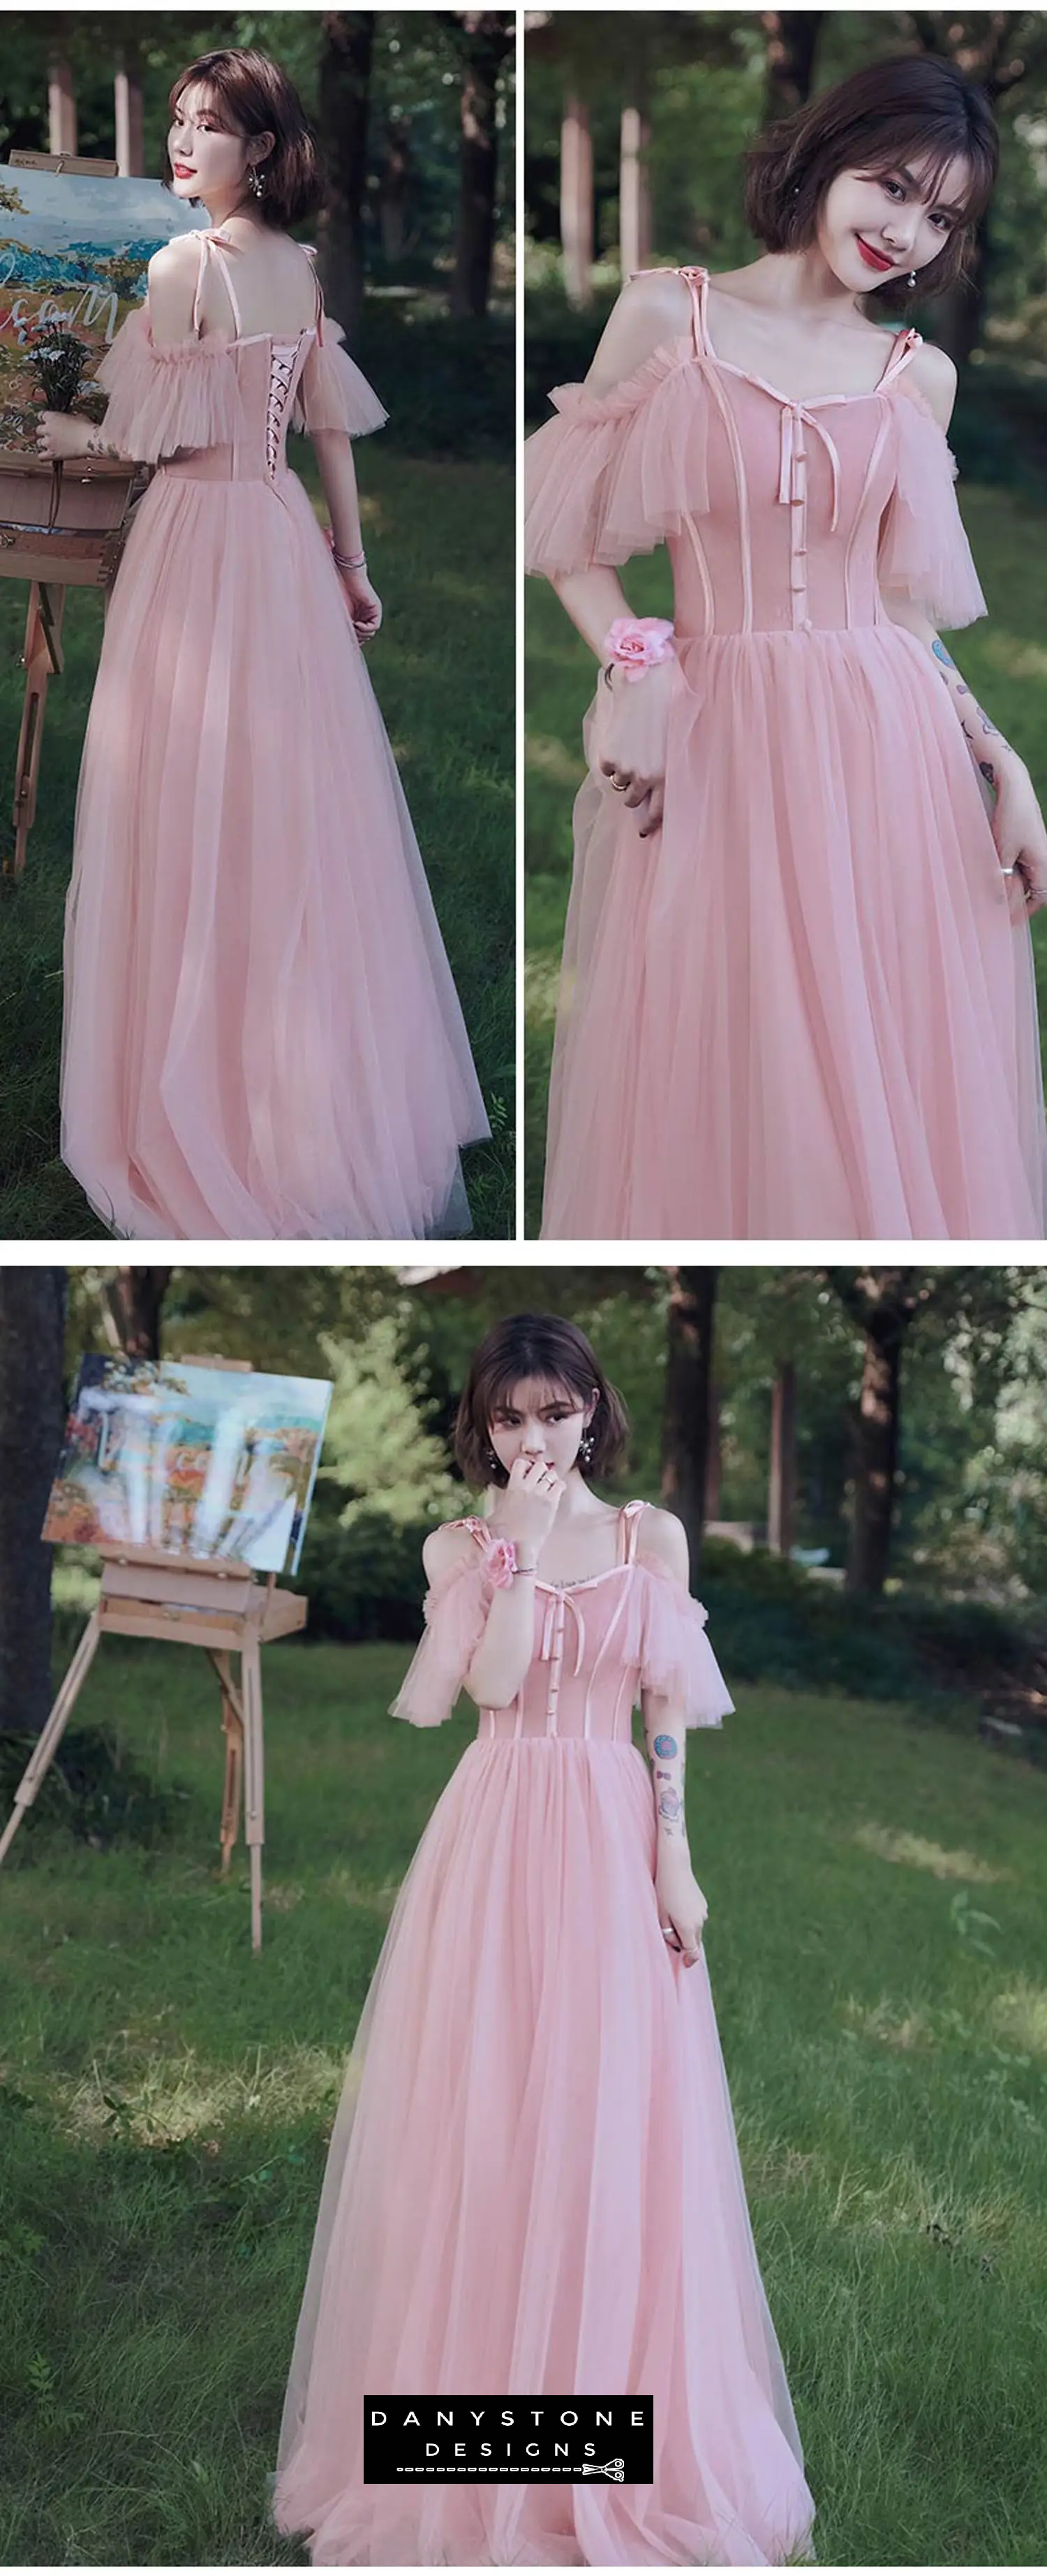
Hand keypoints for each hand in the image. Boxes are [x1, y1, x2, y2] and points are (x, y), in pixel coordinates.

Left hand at [35, 410, 94, 460]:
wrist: (90, 440)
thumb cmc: (86, 428)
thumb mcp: (77, 417)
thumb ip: (68, 419)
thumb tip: (69, 421)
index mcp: (51, 416)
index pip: (41, 416)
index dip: (46, 420)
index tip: (50, 422)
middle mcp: (47, 429)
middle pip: (39, 430)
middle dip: (45, 432)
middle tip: (52, 434)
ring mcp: (49, 442)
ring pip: (39, 443)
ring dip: (44, 443)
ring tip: (52, 445)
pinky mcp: (52, 454)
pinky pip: (41, 457)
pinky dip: (43, 456)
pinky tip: (47, 456)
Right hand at [336, 566, 381, 640]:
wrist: (346, 574)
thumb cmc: (337, 588)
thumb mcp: (336, 611)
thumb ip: (339, 624)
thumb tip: (336, 641)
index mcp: (356, 616)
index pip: (359, 637)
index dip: (352, 640)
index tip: (343, 636)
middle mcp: (365, 615)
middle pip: (364, 637)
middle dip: (356, 638)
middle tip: (347, 631)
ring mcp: (371, 612)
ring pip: (370, 633)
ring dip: (360, 634)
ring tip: (351, 627)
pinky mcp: (375, 608)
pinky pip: (374, 626)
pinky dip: (365, 628)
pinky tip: (356, 624)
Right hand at [490, 1455, 563, 1560]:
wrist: (518, 1546)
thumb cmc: (505, 1532)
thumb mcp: (495, 1512)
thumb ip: (496, 1500)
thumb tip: (489, 1497)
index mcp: (512, 1486)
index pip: (520, 1462)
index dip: (526, 1465)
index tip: (528, 1472)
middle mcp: (526, 1487)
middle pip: (539, 1466)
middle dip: (542, 1472)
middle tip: (542, 1481)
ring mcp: (539, 1494)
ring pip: (551, 1474)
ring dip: (552, 1479)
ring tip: (550, 1488)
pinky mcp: (551, 1503)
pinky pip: (560, 1485)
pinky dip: (560, 1487)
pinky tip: (557, 1493)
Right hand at [592, 655, 673, 841]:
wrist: (645, 686)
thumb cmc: (665, 713)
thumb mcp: (673, 746)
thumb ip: (665, 772)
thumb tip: (651, 798)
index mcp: (667, 776)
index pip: (658, 812)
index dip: (649, 823)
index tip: (643, 830)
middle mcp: (646, 777)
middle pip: (631, 801)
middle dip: (631, 791)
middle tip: (634, 773)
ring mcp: (626, 768)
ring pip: (617, 784)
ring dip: (620, 772)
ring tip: (630, 747)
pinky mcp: (609, 757)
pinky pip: (605, 768)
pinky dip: (609, 757)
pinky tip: (620, 738)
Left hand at [655, 1849, 707, 1967]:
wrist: (675, 1867)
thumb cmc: (663, 1891)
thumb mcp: (661, 1915)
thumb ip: (669, 1934)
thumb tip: (676, 1945)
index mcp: (688, 1927)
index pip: (692, 1952)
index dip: (688, 1959)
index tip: (683, 1963)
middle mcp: (699, 1922)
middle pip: (694, 1942)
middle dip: (684, 1944)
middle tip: (669, 1934)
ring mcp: (703, 1912)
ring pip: (696, 1930)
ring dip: (686, 1930)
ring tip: (671, 1916)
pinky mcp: (703, 1904)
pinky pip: (697, 1919)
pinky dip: (689, 1920)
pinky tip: (678, 1907)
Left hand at [992, 757, 1046, 916]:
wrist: (1013, 786)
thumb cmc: (1010, 817)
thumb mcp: (1002, 852)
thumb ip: (1002, 878)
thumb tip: (999, 902)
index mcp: (1044, 863)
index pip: (1039, 898)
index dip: (1023, 911)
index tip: (1006, 922)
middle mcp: (1044, 857)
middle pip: (1034, 889)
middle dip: (1018, 901)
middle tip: (997, 912)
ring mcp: (1036, 849)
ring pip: (1025, 877)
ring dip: (1011, 886)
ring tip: (992, 894)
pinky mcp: (1027, 841)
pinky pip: (1020, 864)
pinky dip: (1009, 872)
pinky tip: (994, 873)